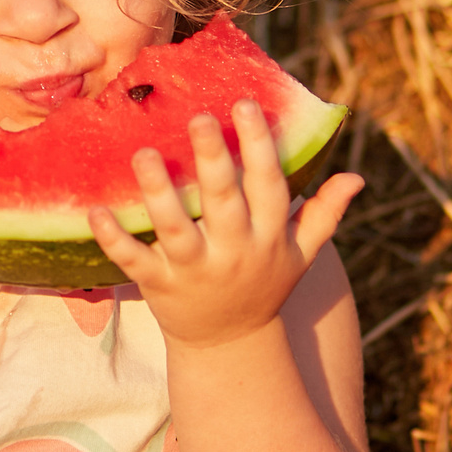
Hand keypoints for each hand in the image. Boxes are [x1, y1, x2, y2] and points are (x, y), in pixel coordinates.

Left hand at [85, 99, 364, 349]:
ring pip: (176, 230)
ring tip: (143, 152)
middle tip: (198, 116)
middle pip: (224, 202)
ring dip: (159, 192)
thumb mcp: (300, 255)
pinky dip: (114, 239)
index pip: (267, 186)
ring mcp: (195, 271)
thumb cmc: (264, 287)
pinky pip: (135, 262)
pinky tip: (95, 211)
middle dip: (213, 159)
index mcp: (267, 237)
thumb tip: (357, 177)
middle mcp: (234, 252)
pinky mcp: (160, 287)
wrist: (230, 347)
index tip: (244, 104)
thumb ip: (324, 214)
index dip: (259, 145)